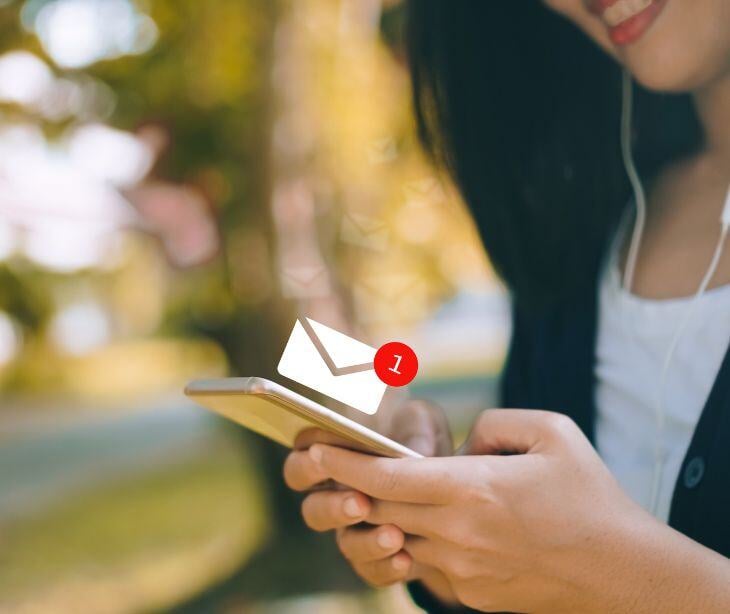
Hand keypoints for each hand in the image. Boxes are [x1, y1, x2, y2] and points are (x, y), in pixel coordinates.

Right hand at [283, 400, 457, 603]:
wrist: (450, 482)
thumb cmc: (422, 438)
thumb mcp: (422, 420)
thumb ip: (413, 425)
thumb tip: (412, 453)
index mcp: (332, 457)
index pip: (301, 458)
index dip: (309, 458)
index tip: (326, 453)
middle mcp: (336, 497)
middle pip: (312, 509)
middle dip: (332, 507)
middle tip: (360, 502)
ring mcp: (355, 530)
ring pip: (345, 544)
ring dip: (365, 542)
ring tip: (394, 535)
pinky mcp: (379, 557)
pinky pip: (373, 571)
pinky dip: (387, 567)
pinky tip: (406, 558)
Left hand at [302, 409, 656, 612]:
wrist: (624, 576)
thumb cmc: (592, 498)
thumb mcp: (553, 433)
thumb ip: (495, 424)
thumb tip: (464, 444)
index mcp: (473, 488)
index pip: (387, 478)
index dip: (345, 463)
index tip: (316, 449)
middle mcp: (458, 532)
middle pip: (380, 509)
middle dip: (348, 487)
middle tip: (324, 465)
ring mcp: (462, 570)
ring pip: (396, 540)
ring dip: (377, 518)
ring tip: (370, 495)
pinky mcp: (471, 595)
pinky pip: (426, 565)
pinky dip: (414, 543)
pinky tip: (423, 525)